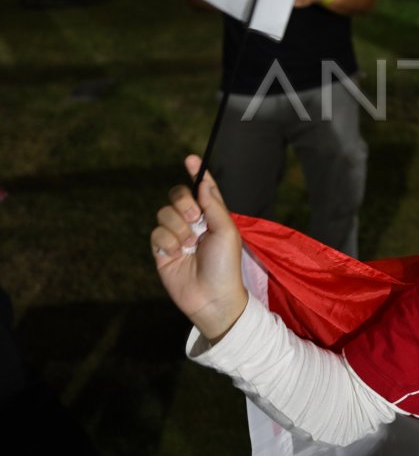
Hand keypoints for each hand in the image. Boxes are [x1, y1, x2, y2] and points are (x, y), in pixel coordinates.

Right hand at [151, 155, 248, 342]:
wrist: (211, 296)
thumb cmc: (225, 265)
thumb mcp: (226, 231)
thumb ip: (213, 205)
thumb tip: (203, 182)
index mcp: (212, 215)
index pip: (202, 189)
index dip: (197, 173)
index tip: (191, 158)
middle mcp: (193, 223)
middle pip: (177, 195)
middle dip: (182, 202)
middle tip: (194, 218)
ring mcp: (176, 236)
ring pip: (164, 213)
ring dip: (176, 227)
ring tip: (188, 244)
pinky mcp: (162, 250)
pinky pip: (156, 233)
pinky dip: (166, 241)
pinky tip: (176, 254)